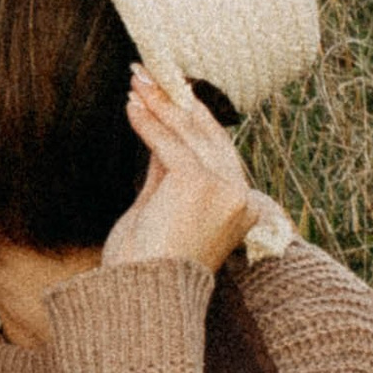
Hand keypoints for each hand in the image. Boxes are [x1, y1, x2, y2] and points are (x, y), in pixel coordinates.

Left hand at [102, 69, 272, 274]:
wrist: (142, 297)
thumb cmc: (146, 266)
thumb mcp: (160, 208)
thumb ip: (165, 172)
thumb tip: (159, 131)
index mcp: (240, 207)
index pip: (217, 150)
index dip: (193, 118)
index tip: (170, 92)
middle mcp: (240, 197)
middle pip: (208, 137)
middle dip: (175, 102)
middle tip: (148, 75)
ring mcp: (224, 190)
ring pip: (190, 136)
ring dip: (160, 105)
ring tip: (137, 81)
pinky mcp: (200, 184)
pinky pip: (170, 145)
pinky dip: (149, 123)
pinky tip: (132, 106)